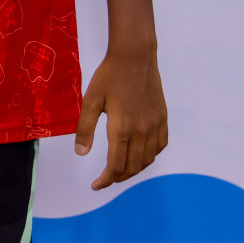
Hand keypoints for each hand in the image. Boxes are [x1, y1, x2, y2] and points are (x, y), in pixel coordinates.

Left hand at [75, 47, 166, 189]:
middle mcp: (141, 131)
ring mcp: (155, 125)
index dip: (105, 180)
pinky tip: (139, 154)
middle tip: (104, 179)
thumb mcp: (91, 101)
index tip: (95, 185)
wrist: (134, 57)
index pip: (115, 166)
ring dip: (133, 169)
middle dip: (117, 178)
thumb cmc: (108, 76)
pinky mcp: (163, 119)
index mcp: (121, 128)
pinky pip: (160, 146)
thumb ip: (85, 129)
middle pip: (132, 167)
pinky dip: (149, 156)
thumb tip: (81, 154)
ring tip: (119, 170)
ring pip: (147, 160)